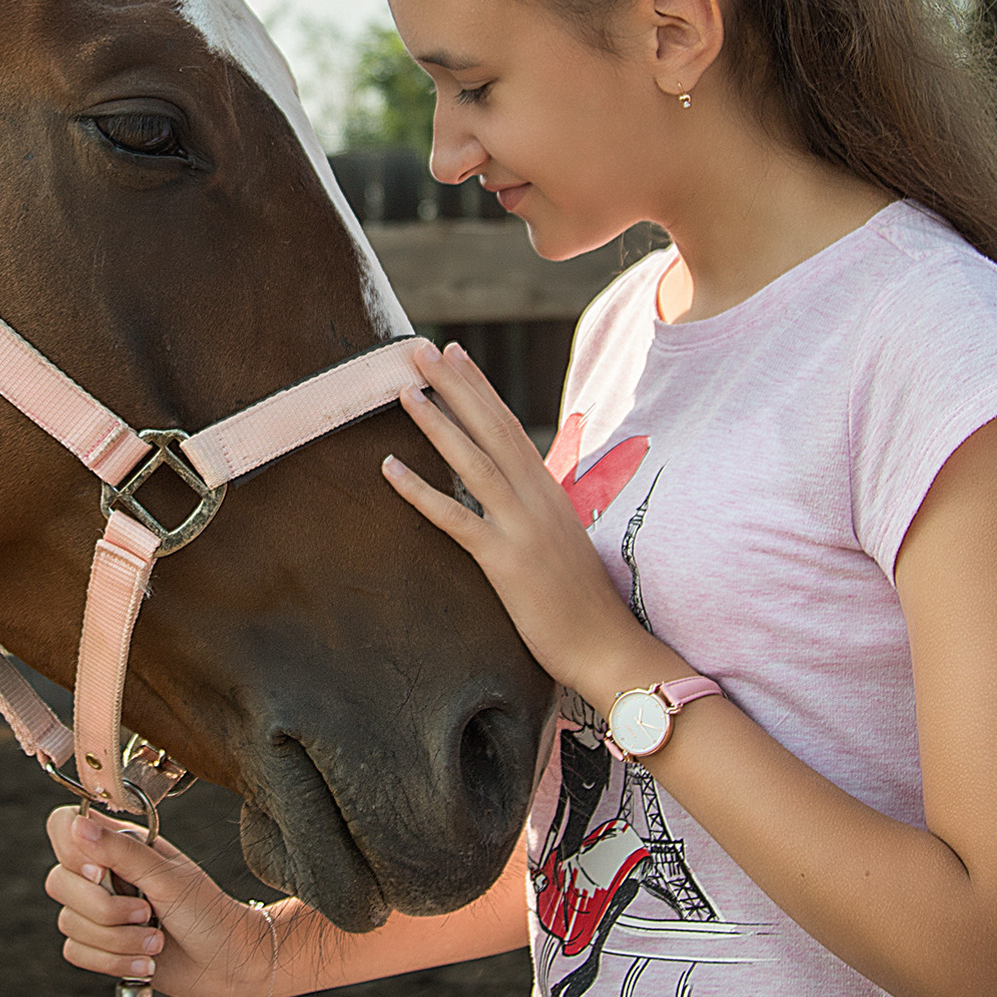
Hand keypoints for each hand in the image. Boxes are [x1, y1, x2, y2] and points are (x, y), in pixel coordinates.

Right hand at [42, 805, 274, 996]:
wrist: (229, 964)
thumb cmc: (209, 913)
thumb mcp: (168, 876)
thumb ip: (120, 851)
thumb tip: (78, 825)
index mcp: (119, 845)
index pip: (63, 826)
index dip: (71, 849)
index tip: (101, 873)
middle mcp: (104, 874)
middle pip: (59, 882)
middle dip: (105, 910)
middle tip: (147, 914)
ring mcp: (101, 911)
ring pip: (69, 923)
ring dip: (118, 941)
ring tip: (155, 942)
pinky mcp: (102, 947)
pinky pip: (77, 953)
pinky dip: (113, 962)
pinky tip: (145, 963)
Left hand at [380, 341, 679, 708]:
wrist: (607, 647)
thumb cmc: (582, 603)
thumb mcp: (560, 542)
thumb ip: (536, 512)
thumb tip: (513, 494)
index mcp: (548, 491)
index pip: (509, 426)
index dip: (479, 389)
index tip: (455, 356)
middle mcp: (536, 498)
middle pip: (491, 429)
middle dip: (456, 386)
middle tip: (422, 350)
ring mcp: (521, 527)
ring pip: (473, 462)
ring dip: (438, 423)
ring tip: (406, 391)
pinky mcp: (505, 561)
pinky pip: (455, 518)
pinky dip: (420, 490)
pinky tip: (389, 467)